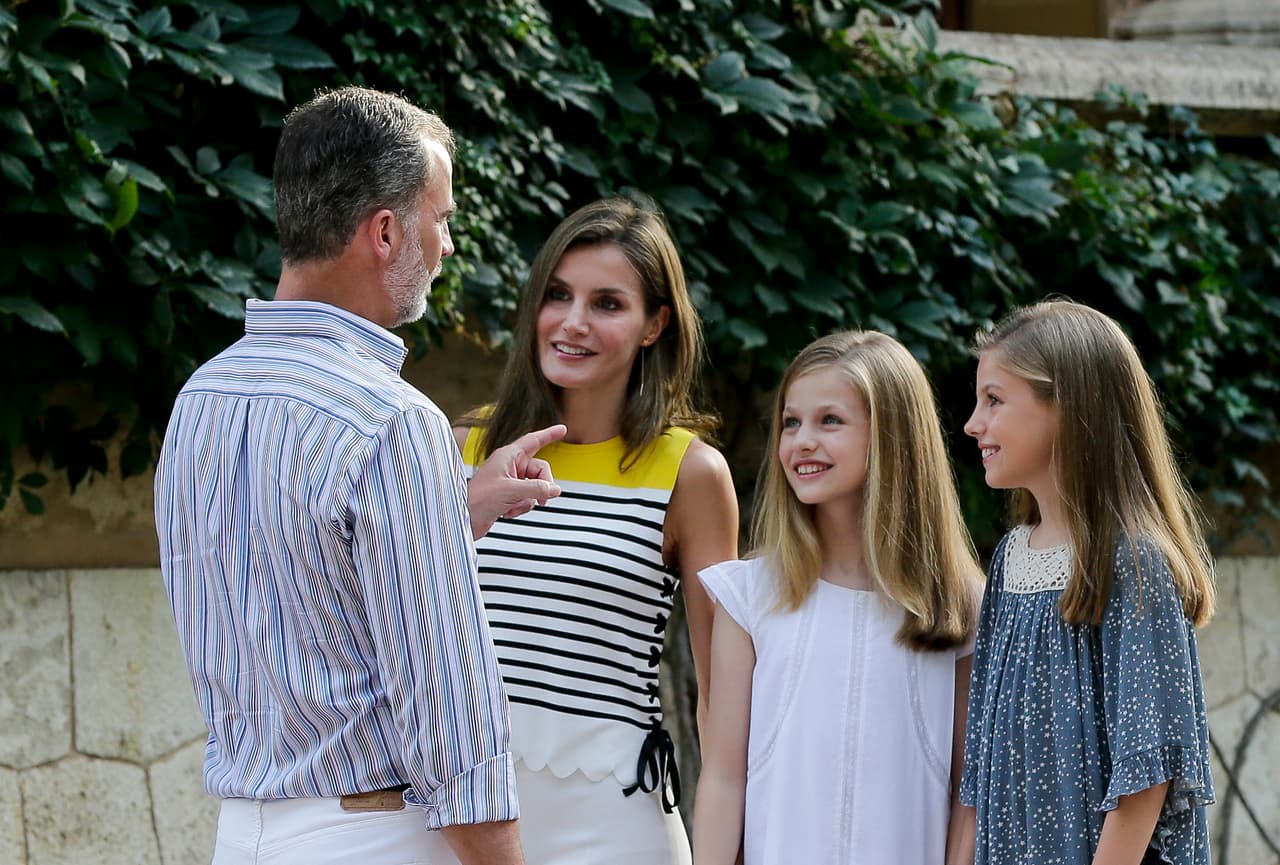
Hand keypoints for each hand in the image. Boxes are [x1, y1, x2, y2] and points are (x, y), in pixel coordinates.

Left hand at [467, 424, 566, 538]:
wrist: (462, 520)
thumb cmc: (477, 500)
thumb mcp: (511, 491)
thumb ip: (536, 488)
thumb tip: (555, 489)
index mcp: (507, 456)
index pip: (533, 440)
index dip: (549, 434)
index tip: (563, 429)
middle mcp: (509, 466)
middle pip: (540, 470)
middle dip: (542, 486)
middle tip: (542, 500)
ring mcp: (509, 482)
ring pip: (535, 487)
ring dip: (528, 500)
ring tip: (513, 506)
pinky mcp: (508, 496)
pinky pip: (527, 499)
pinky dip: (521, 507)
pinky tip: (507, 512)